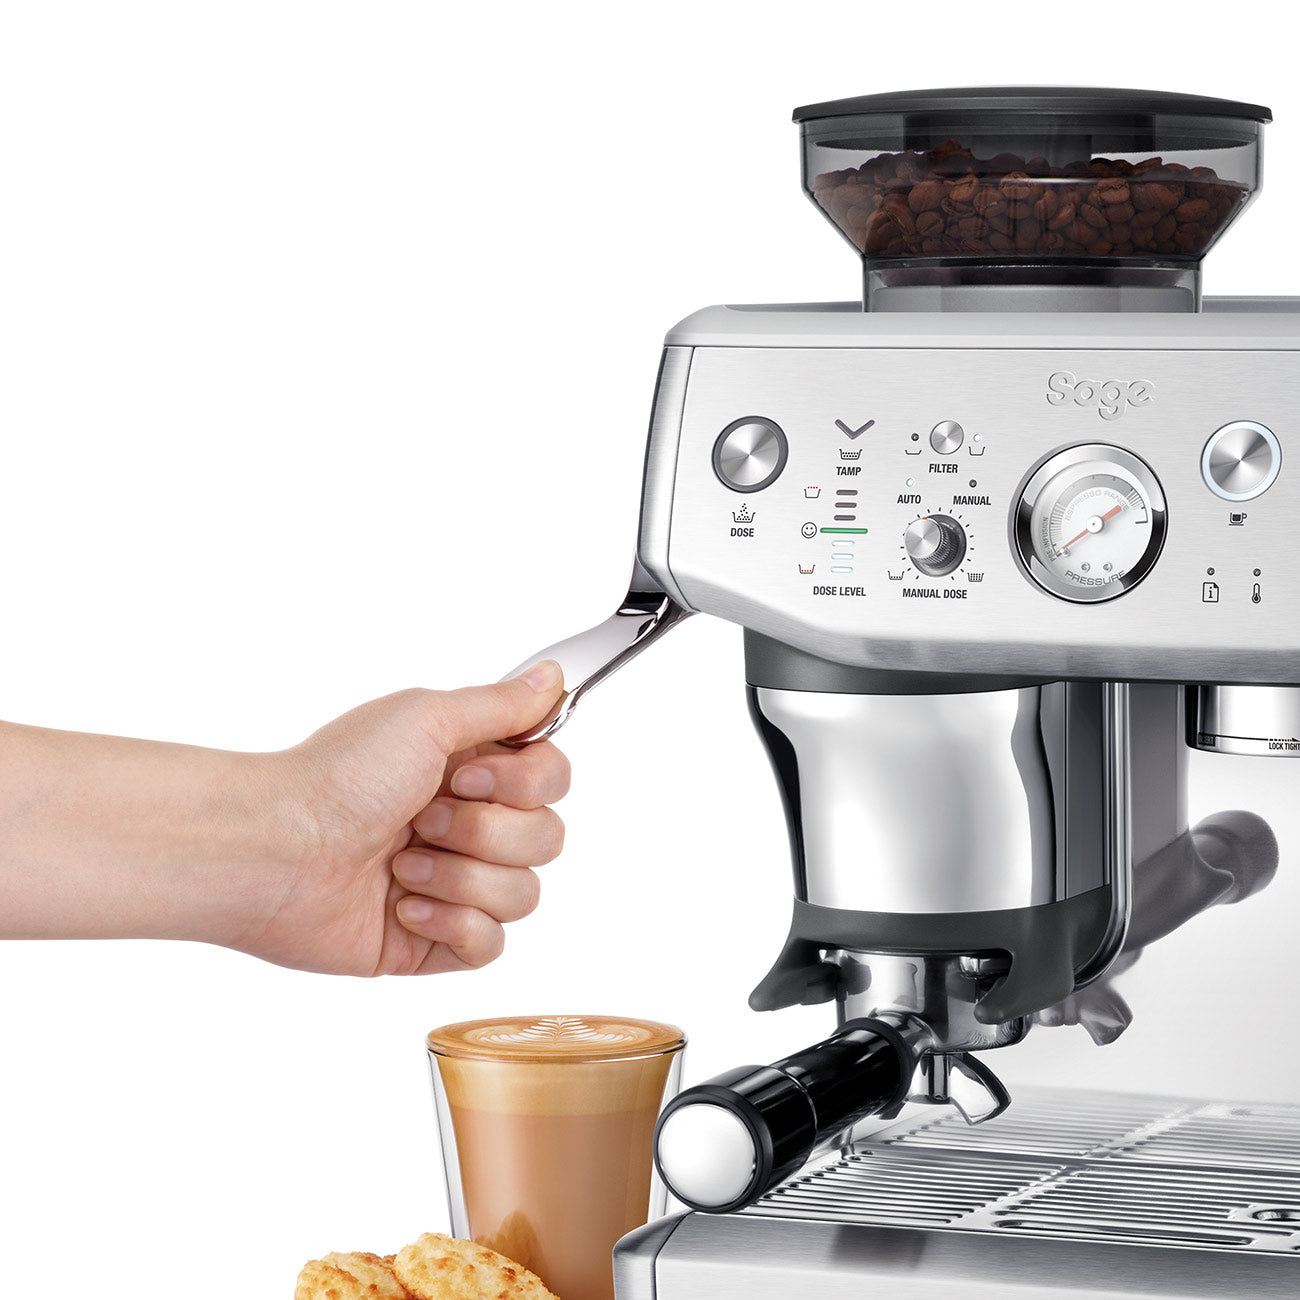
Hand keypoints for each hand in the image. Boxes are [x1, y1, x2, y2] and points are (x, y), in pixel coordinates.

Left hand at [235, 662, 569, 975]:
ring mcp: (453, 885)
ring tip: (401, 868)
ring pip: (524, 894)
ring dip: (460, 878)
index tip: (468, 776)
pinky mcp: (435, 941)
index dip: (525, 783)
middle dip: (486, 832)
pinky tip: (401, 907)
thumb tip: (555, 677)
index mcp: (470, 768)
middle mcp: (468, 824)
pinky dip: (452, 924)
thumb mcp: (426, 717)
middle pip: (548, 838)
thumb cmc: (338, 778)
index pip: (553, 779)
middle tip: (422, 820)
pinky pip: (492, 945)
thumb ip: (502, 704)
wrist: (273, 853)